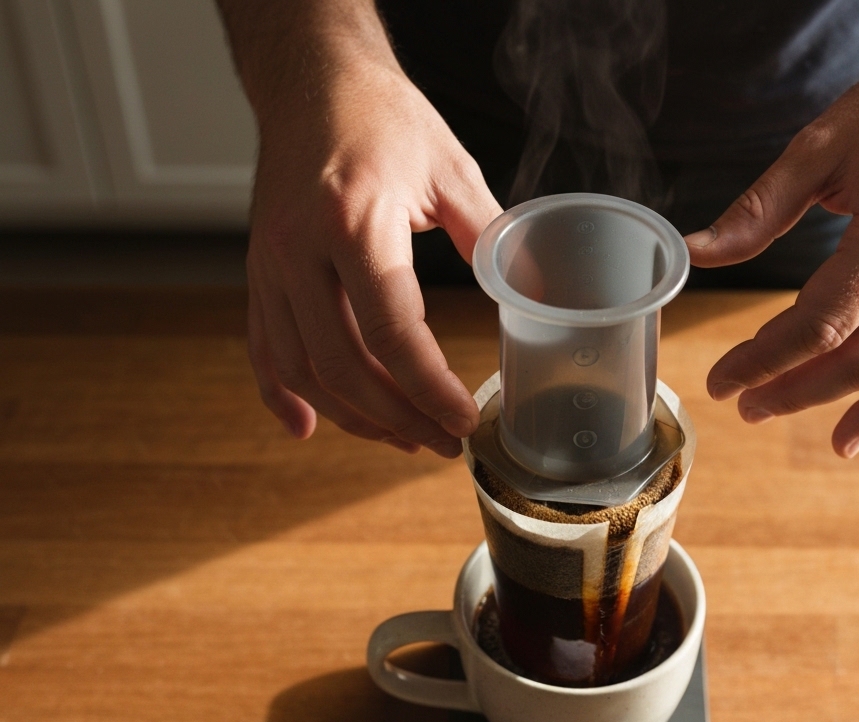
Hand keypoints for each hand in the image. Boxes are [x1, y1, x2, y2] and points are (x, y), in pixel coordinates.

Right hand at [246, 57, 501, 455]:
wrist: (311, 81)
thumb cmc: (382, 117)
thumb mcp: (451, 169)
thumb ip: (492, 239)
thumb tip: (538, 294)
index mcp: (355, 222)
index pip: (392, 331)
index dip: (429, 388)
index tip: (464, 419)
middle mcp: (300, 250)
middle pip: (342, 364)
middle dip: (398, 417)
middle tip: (443, 442)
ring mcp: (269, 265)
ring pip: (302, 367)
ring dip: (354, 415)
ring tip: (403, 437)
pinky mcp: (258, 272)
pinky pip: (263, 346)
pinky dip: (281, 392)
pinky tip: (307, 427)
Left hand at [685, 32, 858, 457]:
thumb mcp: (819, 144)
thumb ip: (758, 209)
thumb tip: (699, 252)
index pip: (818, 322)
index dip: (764, 358)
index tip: (722, 377)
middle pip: (854, 359)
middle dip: (790, 389)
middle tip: (740, 403)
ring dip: (828, 402)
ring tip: (773, 411)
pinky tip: (849, 434)